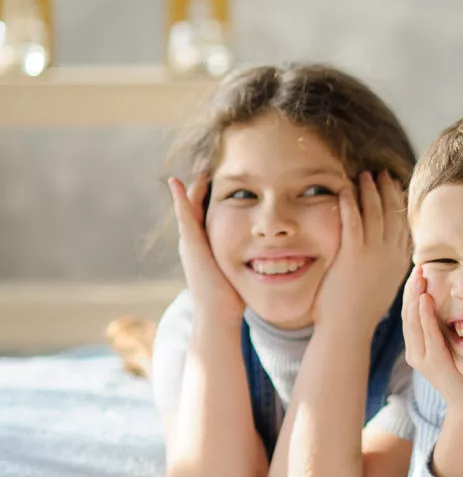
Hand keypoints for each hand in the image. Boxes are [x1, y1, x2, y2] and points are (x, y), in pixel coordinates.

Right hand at [168, 176, 243, 327]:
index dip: (220, 194)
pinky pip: (183, 217)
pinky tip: (175, 182)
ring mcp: (189, 242)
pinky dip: (179, 199)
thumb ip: (251, 258)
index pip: (210, 212)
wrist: (219, 314)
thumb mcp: (241, 270)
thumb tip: (273, 253)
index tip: (230, 176)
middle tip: (210, 162)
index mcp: (207, 244)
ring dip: (192, 185)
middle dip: (203, 184)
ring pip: (188, 206)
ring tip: (199, 164)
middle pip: (197, 205)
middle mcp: (195, 240)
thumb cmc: (233, 297)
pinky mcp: (190, 245)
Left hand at [314, 171, 410, 334]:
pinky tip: (346, 189)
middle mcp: (390, 255)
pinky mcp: (353, 256)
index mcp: (399, 263)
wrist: (349, 329)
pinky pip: (353, 222)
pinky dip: (351, 203)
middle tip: (382, 174)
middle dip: (388, 191)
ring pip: (375, 214)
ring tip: (365, 175)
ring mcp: (373, 255)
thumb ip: (387, 268)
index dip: (401, 204)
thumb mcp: (383, 287)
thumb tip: (389, 258)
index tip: (397, 188)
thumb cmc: (359, 313)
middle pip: (393, 214)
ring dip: (370, 191)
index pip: (404, 226)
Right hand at [401, 265, 462, 408]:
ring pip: (413, 321)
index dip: (413, 291)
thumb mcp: (456, 346)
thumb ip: (450, 328)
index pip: (412, 313)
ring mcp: (420, 357)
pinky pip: (427, 334)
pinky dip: (424, 316)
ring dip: (415, 297)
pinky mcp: (431, 362)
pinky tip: (425, 300)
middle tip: (418, 267)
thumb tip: (456, 305)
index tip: (420, 270)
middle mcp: (414, 351)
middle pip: (408, 313)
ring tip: (419, 277)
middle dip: (412, 288)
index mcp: (418, 346)